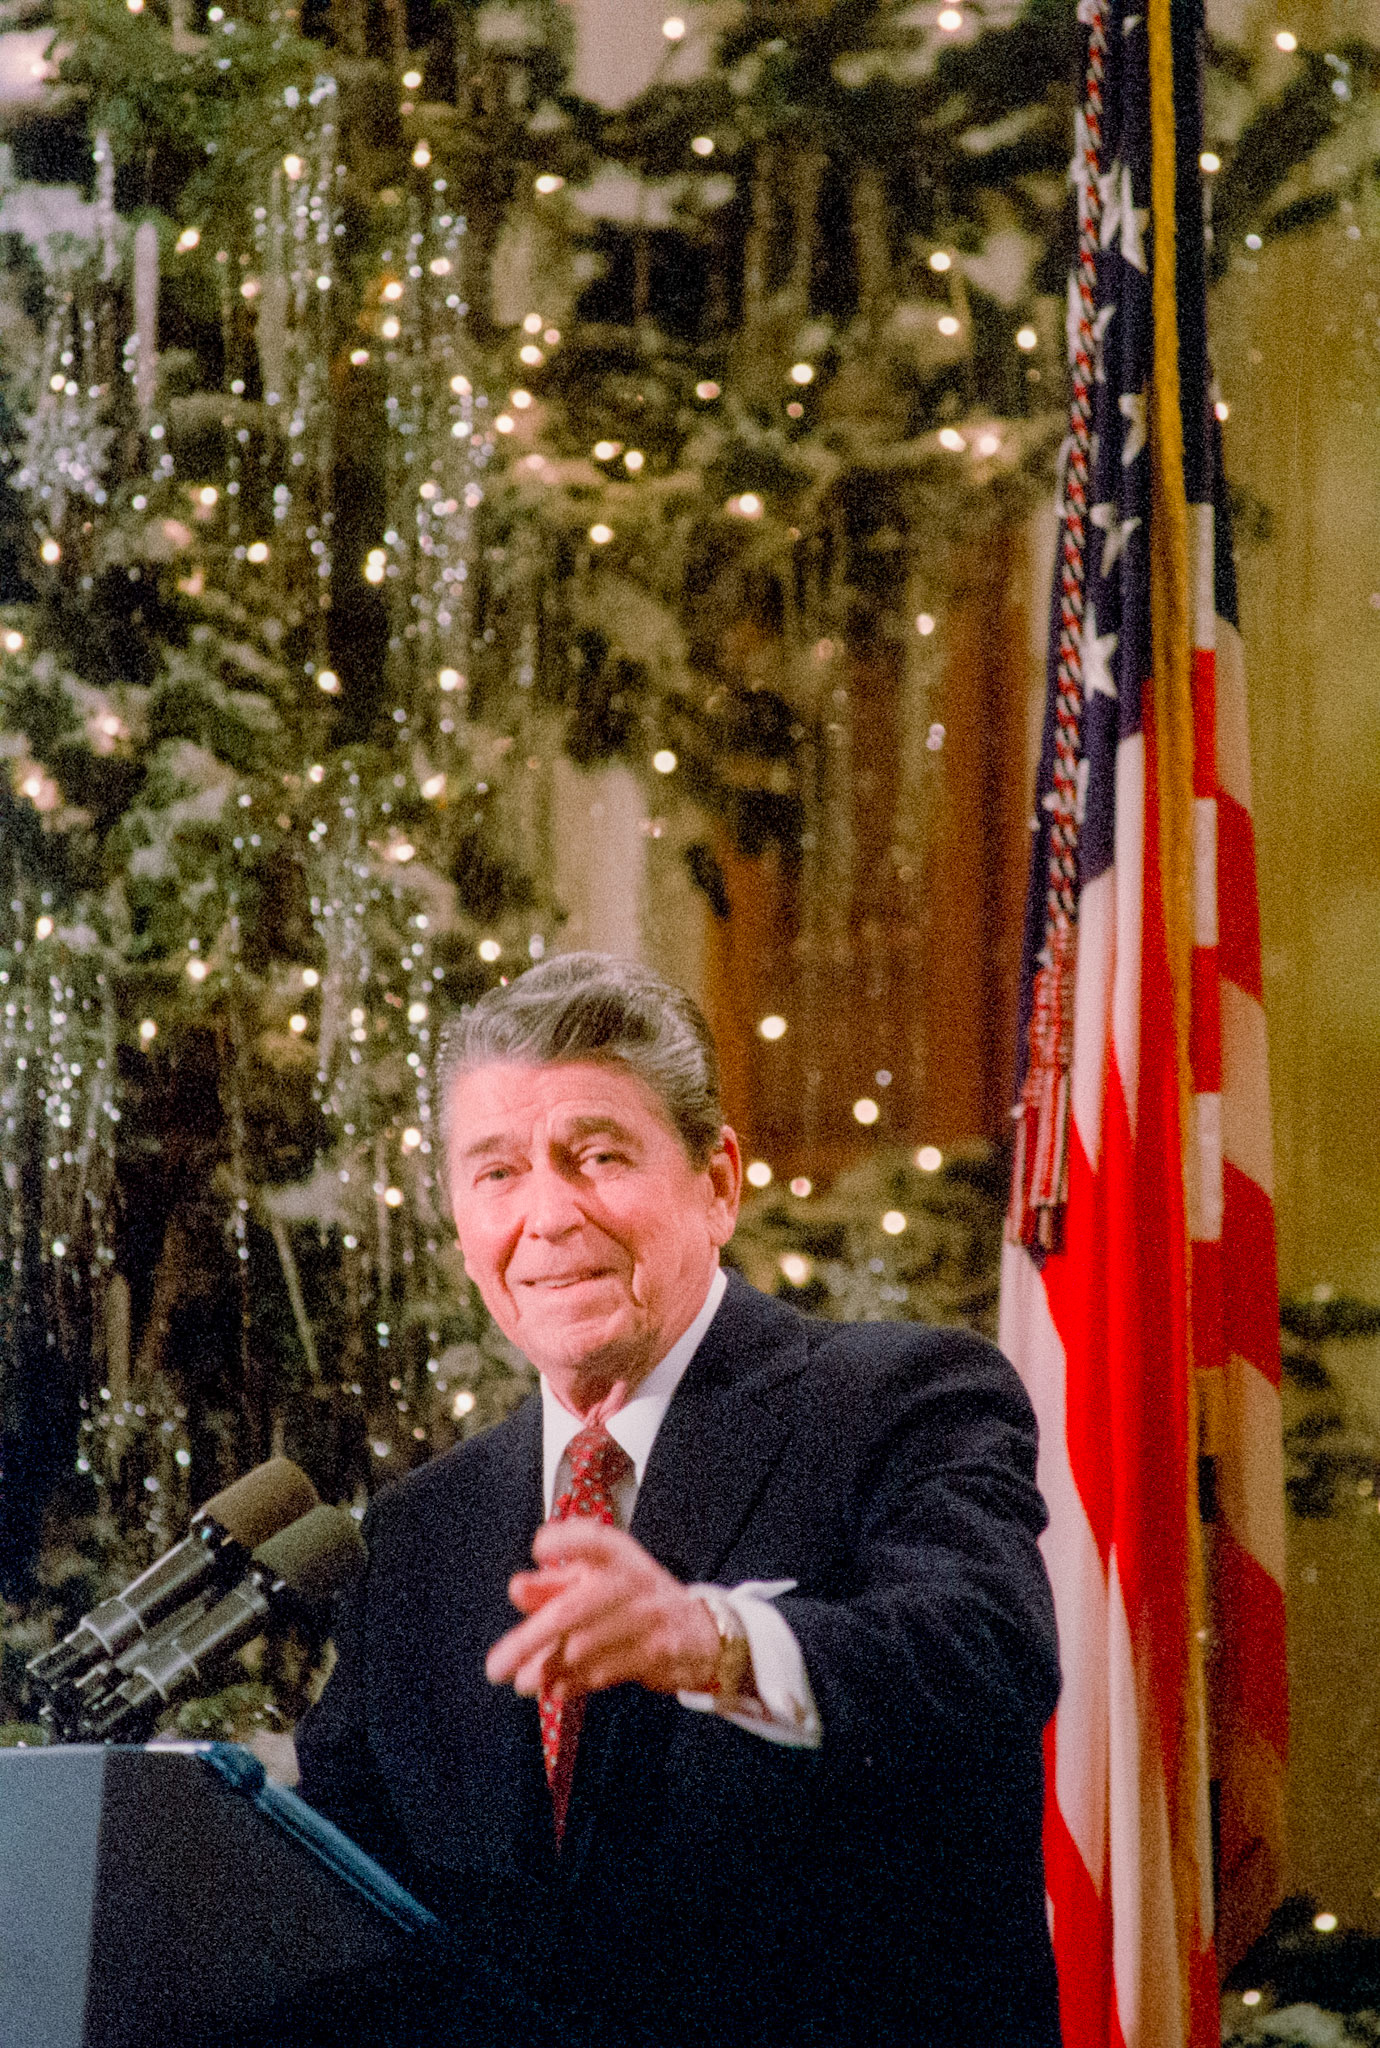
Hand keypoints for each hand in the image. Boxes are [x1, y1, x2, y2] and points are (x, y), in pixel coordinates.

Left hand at [485, 1519, 722, 1699]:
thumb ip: (552, 1585)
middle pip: (573, 1609)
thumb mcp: (596, 1580)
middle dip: (530, 1641)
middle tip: (495, 1668)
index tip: (540, 1548)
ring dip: (547, 1669)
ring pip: (585, 1648)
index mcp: (617, 1554)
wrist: (699, 1631)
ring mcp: (648, 1617)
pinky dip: (574, 1683)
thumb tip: (516, 1589)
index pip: (593, 1538)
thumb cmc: (631, 1599)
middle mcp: (633, 1580)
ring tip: (521, 1682)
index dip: (566, 1541)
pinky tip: (553, 1689)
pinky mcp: (658, 1652)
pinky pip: (605, 1671)